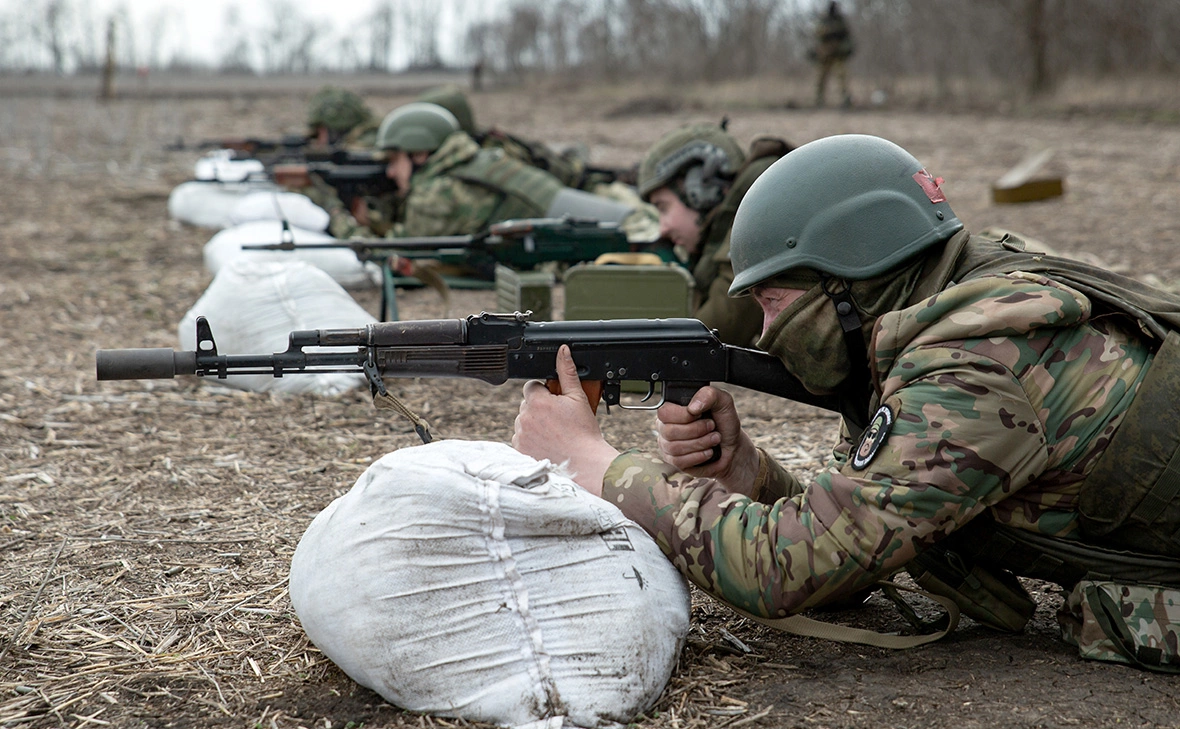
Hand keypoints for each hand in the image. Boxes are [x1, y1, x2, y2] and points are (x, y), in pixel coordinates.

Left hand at [512, 345, 618, 496]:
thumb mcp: (578, 398)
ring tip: (553, 433)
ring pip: (523, 422)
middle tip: (557, 419)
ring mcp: (520, 435)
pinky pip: (520, 439)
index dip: (545, 393)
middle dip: (539, 408)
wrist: (584, 464)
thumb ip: (567, 371)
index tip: (555, 402)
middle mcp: (524, 417)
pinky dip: (530, 440)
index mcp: (537, 401)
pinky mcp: (519, 450)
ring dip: (533, 424)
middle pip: (526, 405)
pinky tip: (546, 443)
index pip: (531, 387)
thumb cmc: (583, 433)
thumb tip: (563, 350)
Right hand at [656, 386, 760, 493]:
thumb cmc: (724, 423)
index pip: (664, 412)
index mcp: (673, 410)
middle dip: (696, 430)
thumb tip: (692, 407)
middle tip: (712, 427)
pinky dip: (698, 456)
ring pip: (674, 447)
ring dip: (700, 443)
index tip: (701, 414)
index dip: (684, 416)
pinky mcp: (675, 461)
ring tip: (713, 439)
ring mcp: (668, 445)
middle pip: (669, 431)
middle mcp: (666, 426)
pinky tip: (708, 452)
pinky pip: (679, 461)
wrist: (732, 446)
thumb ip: (708, 395)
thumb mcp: (723, 402)